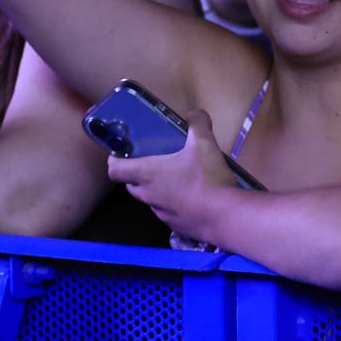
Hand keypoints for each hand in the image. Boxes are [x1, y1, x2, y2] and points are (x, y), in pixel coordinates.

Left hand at [106, 110, 237, 239]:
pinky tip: (192, 196)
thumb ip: (197, 124)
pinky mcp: (176, 226)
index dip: (115, 161)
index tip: (122, 153)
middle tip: (152, 161)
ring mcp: (161, 213)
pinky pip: (168, 212)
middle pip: (131, 185)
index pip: (115, 170)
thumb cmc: (206, 178)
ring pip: (150, 200)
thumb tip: (195, 114)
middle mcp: (149, 195)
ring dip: (156, 189)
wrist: (225, 217)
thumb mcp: (204, 143)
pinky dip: (173, 204)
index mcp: (147, 174)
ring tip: (175, 178)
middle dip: (136, 175)